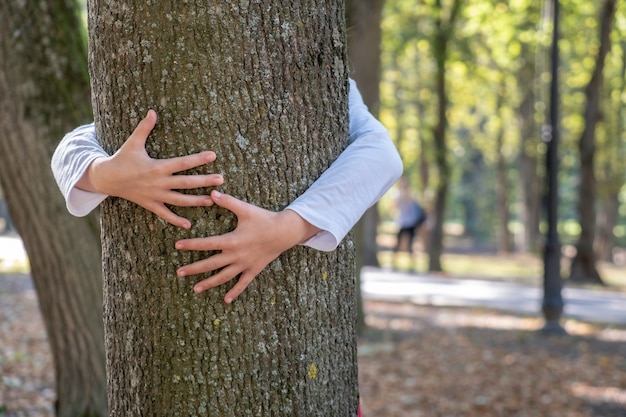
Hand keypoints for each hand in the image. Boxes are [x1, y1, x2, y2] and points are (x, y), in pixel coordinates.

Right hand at [79, 110, 223, 228]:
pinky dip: (176, 220)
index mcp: (157, 167)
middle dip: (204, 181)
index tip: (213, 155)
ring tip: (213, 201)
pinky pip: (165, 214)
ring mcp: (155, 196)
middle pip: (186, 183)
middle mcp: (159, 183)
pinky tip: (189, 225)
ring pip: (180, 200)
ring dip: (196, 201)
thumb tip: (152, 111)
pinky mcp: (150, 205)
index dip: (198, 159)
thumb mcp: (133, 142)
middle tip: (221, 180)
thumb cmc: (122, 158)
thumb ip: (144, 128)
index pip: (182, 163)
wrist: (106, 179)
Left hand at [175, 190, 320, 302]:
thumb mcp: (245, 209)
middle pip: (211, 264)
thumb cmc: (264, 219)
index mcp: (232, 240)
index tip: (177, 246)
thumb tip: (212, 192)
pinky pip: (243, 283)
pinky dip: (235, 291)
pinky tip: (226, 300)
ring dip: (209, 283)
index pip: (207, 243)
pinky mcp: (254, 269)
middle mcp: (236, 255)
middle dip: (194, 269)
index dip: (191, 245)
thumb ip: (228, 202)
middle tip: (179, 273)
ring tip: (196, 290)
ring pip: (224, 276)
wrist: (284, 232)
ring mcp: (245, 264)